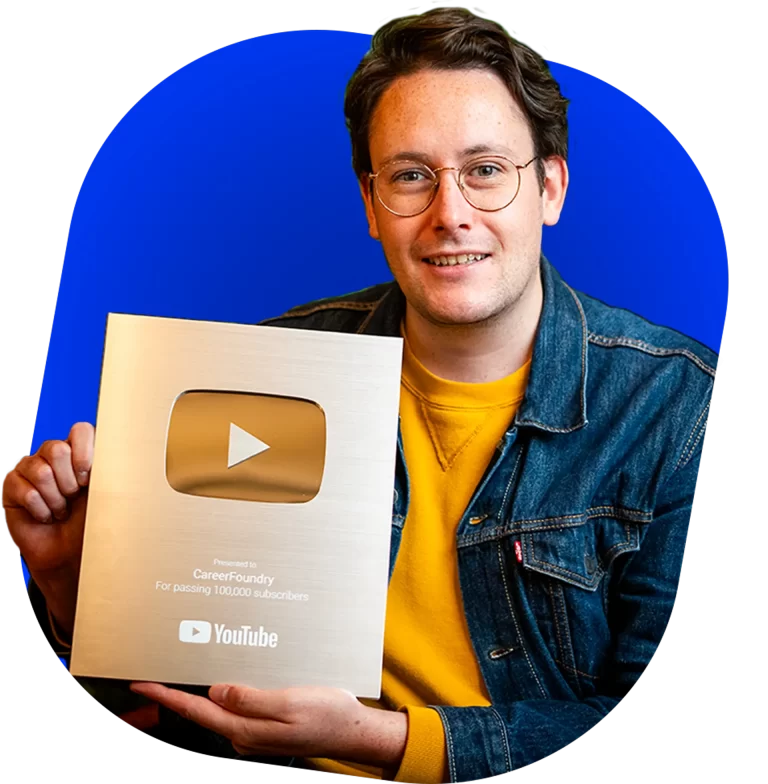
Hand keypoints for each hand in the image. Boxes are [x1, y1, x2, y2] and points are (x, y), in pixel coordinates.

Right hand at [3, 422, 93, 633]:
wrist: (71, 554)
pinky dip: (39, 509)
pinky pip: (23, 490)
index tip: (88, 478)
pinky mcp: (12, 484)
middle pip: (56, 449)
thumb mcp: (110, 493)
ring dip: (55, 499)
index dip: (84, 452)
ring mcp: (31, 467)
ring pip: (40, 471)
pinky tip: (45, 516)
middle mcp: (56, 454)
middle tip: (73, 498)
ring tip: (61, 510)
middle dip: (69, 482)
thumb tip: (132, 447)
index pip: (80, 430)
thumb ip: (114, 469)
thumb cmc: (94, 522)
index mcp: (82, 450)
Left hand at [129, 682, 407, 768]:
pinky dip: (228, 691)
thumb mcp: (289, 701)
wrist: (351, 732)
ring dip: (203, 689)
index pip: (196, 710)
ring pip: (221, 706)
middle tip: (158, 671)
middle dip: (178, 691)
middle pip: (202, 709)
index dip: (166, 696)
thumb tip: (216, 691)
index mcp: (245, 729)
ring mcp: (254, 732)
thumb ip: (250, 698)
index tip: (142, 683)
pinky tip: (229, 678)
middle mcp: (244, 734)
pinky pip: (239, 706)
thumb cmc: (327, 716)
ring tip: (188, 669)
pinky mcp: (265, 725)